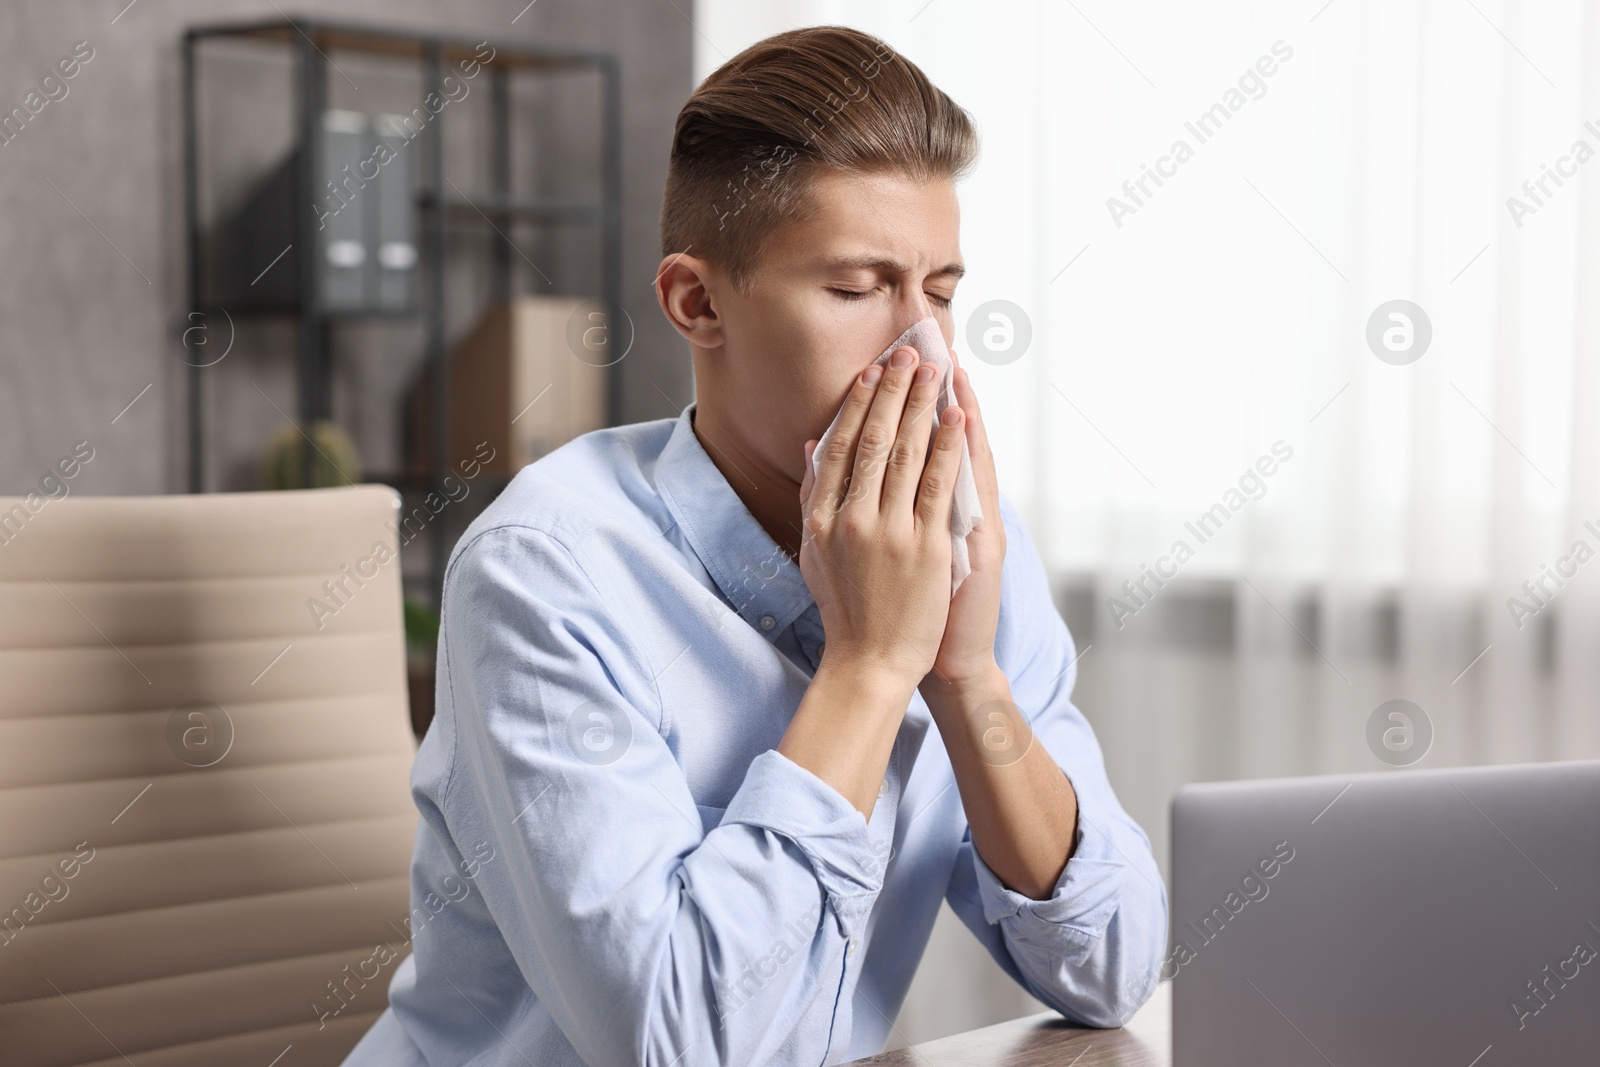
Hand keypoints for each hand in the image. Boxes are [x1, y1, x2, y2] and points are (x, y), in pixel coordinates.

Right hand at [798, 344, 968, 694]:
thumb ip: (815, 497)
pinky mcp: (924, 547)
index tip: (872, 372)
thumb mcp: (815, 552)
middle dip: (892, 392)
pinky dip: (948, 445)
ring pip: (906, 453)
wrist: (870, 664)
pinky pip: (938, 484)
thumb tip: (813, 445)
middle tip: (907, 355)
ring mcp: (888, 531)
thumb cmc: (846, 611)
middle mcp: (850, 519)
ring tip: (935, 370)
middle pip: (872, 439)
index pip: (840, 446)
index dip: (858, 404)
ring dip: (921, 406)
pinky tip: (957, 415)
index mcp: (822, 518)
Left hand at [921, 352, 1006, 697]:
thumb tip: (858, 470)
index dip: (930, 407)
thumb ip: (897, 511)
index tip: (919, 365)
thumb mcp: (911, 554)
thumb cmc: (922, 611)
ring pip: (968, 458)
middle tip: (936, 349)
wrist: (947, 661)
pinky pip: (972, 494)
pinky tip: (961, 423)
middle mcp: (966, 514)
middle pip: (954, 442)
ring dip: (957, 410)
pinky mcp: (981, 549)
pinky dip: (966, 457)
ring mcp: (975, 529)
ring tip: (951, 369)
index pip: (937, 448)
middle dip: (941, 396)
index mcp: (945, 514)